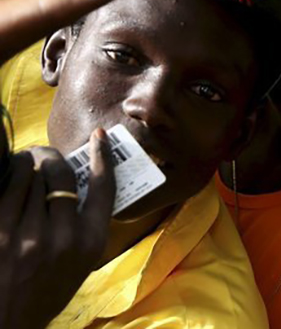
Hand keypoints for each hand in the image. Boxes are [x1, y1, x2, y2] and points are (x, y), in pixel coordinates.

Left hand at [0, 129, 115, 328]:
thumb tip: (76, 186)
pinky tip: (11, 173)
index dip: (102, 157)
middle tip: (45, 154)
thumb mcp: (79, 266)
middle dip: (52, 157)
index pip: (102, 188)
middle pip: (62, 175)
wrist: (6, 324)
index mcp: (90, 244)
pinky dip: (11, 175)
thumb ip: (83, 228)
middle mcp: (63, 238)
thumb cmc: (44, 295)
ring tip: (25, 162)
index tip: (100, 139)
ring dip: (29, 162)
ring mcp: (28, 237)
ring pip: (32, 177)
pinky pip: (8, 189)